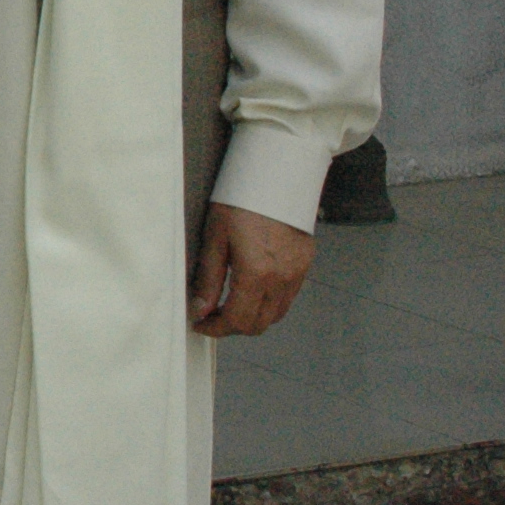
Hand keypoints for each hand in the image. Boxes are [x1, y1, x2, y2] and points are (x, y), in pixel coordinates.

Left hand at [190, 203, 313, 337]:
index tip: (201, 323)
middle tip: (211, 315)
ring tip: (229, 303)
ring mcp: (297, 273)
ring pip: (276, 315)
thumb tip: (200, 308)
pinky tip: (252, 290)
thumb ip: (208, 278)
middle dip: (233, 326)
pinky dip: (269, 303)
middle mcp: (282, 279)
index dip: (216, 328)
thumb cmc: (242, 200)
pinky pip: (288, 298)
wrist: (277, 176)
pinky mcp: (304, 265)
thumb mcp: (214, 237)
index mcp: (257, 273)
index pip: (238, 321)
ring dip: (252, 317)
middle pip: (259, 324)